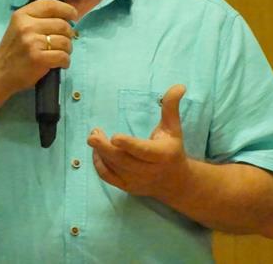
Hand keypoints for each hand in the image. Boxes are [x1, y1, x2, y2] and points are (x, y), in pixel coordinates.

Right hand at [0, 0, 76, 94]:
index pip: (50, 5)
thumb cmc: (12, 50)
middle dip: (68, 35)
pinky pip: (63, 56)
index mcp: (22, 15)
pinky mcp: (38, 58)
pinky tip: (59, 64)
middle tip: (64, 42)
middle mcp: (26, 26)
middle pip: (62, 24)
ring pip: (65, 41)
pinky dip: (65, 61)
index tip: (73, 16)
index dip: (66, 9)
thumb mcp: (19, 27)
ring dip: (67, 50)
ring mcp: (32, 42)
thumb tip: (66, 17)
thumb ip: (38, 19)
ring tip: (60, 54)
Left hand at [87, 84, 189, 198]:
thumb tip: (179, 86)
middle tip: (93, 133)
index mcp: (162, 155)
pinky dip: (98, 164)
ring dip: (100, 152)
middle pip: (122, 160)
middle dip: (104, 147)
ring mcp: (137, 181)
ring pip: (113, 168)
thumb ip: (170, 106)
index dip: (128, 145)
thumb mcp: (173, 128)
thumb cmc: (172, 149)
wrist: (176, 182)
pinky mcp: (127, 187)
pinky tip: (96, 151)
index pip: (143, 151)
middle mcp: (149, 171)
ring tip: (94, 136)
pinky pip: (107, 177)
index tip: (114, 136)